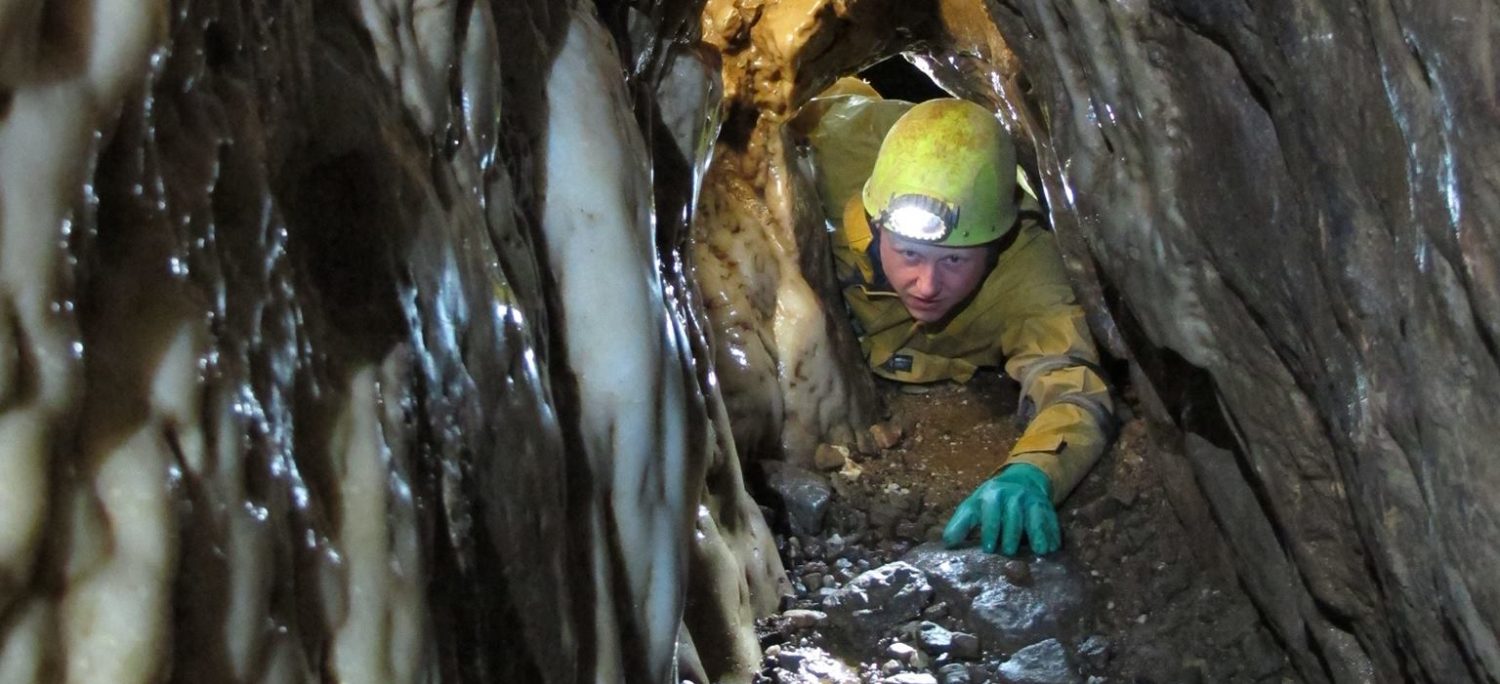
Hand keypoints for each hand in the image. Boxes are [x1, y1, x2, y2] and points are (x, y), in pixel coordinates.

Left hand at [942, 464, 1060, 554]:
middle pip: (1013, 516)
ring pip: (1034, 516)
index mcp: (992, 494)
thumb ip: (960, 524)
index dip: (989, 530)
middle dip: (1011, 535)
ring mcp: (1032, 500)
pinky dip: (1052, 533)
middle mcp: (1014, 495)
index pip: (991, 512)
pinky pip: (1051, 519)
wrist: (1020, 480)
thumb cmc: (991, 500)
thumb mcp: (973, 507)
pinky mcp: (1046, 506)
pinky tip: (1053, 547)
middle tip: (1008, 552)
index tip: (987, 548)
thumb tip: (948, 543)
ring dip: (1037, 534)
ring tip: (1039, 551)